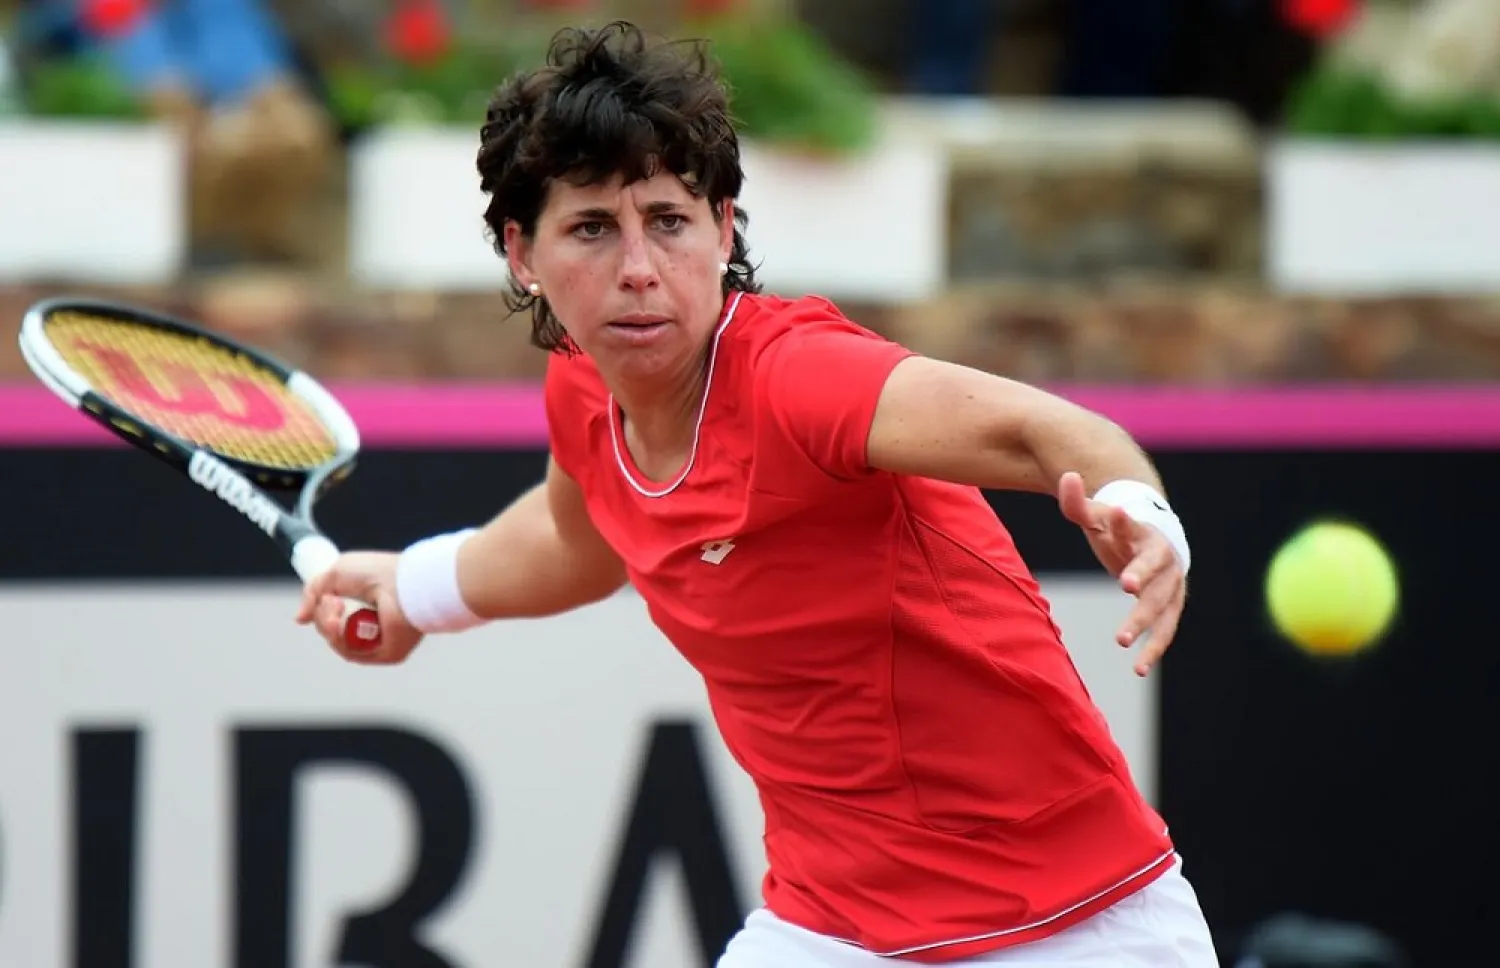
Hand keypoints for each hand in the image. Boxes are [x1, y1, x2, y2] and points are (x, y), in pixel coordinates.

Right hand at [295, 551, 424, 664]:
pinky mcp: (389, 653)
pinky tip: (342, 623)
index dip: (324, 611)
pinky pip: (354, 655)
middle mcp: (375, 624)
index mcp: (367, 606)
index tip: (326, 597)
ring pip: (340, 645)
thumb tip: (300, 620)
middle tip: (335, 601)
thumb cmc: (374, 572)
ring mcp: (382, 640)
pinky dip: (342, 640)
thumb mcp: (334, 574)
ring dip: (330, 627)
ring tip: (338, 607)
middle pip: (334, 633)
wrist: (399, 581)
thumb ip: (313, 593)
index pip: (336, 618)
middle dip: (325, 618)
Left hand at [1056, 472, 1186, 676]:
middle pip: (1152, 570)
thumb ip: (1078, 502)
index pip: (1132, 525)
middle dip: (1140, 576)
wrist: (1157, 538)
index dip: (1124, 522)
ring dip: (1143, 622)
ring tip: (1121, 640)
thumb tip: (1067, 476)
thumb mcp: (1097, 516)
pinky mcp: (1172, 605)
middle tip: (1124, 584)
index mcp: (1143, 532)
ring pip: (1160, 605)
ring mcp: (1171, 584)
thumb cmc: (1120, 528)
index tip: (1118, 514)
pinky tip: (1139, 668)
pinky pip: (1166, 629)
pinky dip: (1155, 648)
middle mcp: (1162, 557)